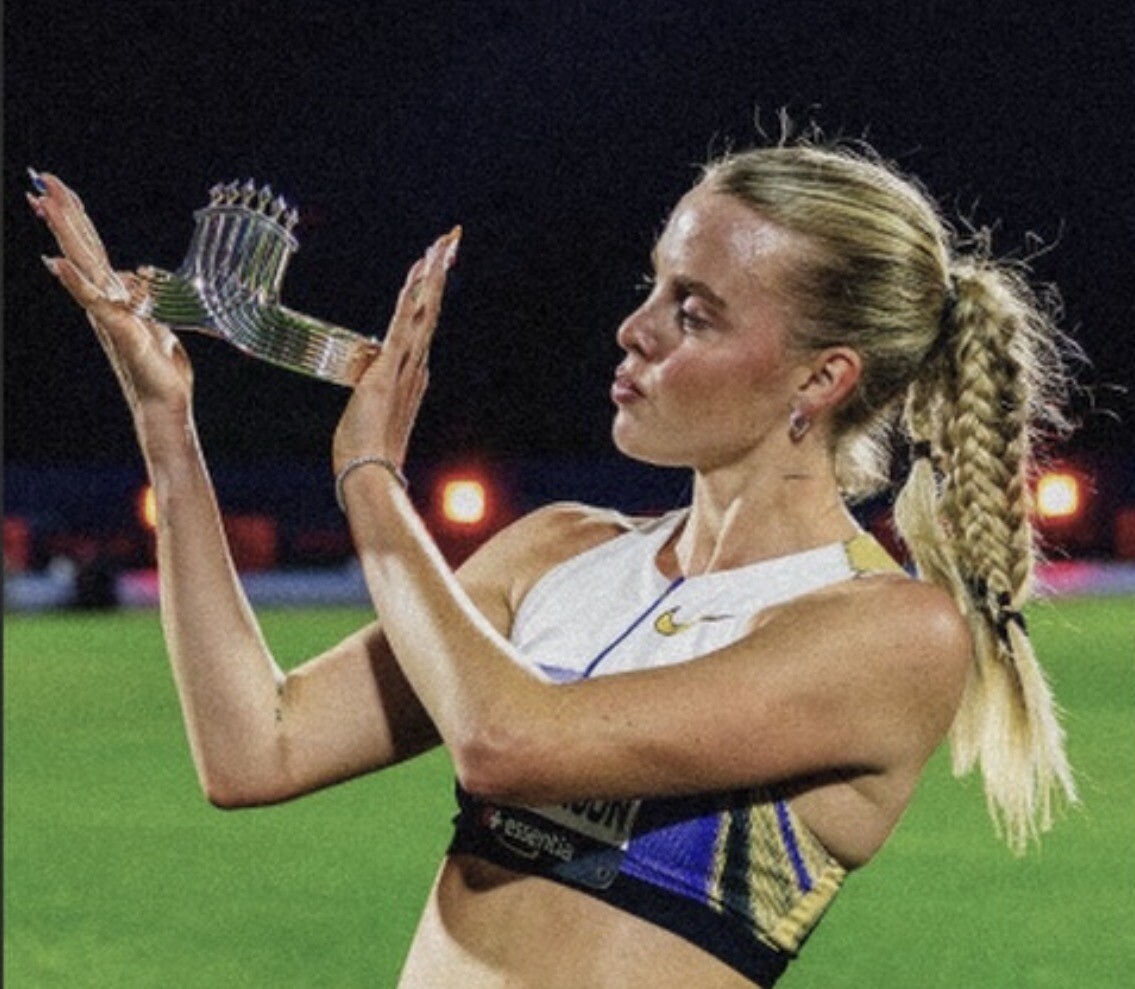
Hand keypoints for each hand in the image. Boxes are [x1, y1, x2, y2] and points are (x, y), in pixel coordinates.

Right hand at [28, 171, 193, 422]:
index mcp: (115, 295)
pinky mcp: (118, 329)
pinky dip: (74, 282)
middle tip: (40, 179)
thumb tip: (136, 274)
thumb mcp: (157, 320)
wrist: (164, 400)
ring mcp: (107, 313)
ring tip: (43, 203)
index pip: (92, 248)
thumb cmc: (160, 366)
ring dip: (64, 233)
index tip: (54, 189)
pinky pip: (93, 301)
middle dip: (63, 212)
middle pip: (82, 247)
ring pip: (82, 265)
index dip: (76, 218)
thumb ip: (143, 296)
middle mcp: (105, 300)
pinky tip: (55, 263)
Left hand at [332, 226, 460, 474]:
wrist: (371, 475)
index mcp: (413, 373)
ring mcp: (405, 367)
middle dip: (440, 271)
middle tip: (451, 237)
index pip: (422, 322)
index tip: (435, 263)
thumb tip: (369, 392)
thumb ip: (373, 398)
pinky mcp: (387, 371)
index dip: (430, 290)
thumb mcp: (369, 415)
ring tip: (442, 243)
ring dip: (432, 275)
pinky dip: (410, 298)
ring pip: (422, 311)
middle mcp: (416, 366)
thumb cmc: (366, 453)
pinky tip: (418, 273)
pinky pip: (401, 325)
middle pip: (431, 308)